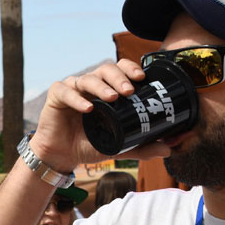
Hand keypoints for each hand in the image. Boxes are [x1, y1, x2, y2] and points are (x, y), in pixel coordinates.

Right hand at [30, 59, 171, 169]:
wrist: (62, 156)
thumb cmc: (88, 145)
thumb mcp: (118, 146)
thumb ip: (141, 147)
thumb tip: (168, 150)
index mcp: (106, 90)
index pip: (120, 70)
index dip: (130, 69)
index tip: (142, 78)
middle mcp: (90, 85)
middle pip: (106, 69)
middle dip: (119, 77)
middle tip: (130, 91)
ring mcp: (73, 88)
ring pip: (88, 78)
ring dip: (101, 86)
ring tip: (112, 98)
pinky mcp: (56, 95)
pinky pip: (66, 91)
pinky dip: (76, 98)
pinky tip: (88, 107)